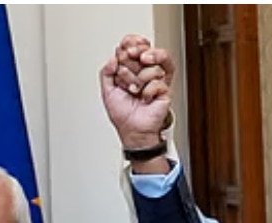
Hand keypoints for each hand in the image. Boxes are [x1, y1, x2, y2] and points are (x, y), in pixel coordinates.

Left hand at [100, 34, 173, 149]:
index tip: (124, 49)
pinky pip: (157, 83)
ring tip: (134, 89)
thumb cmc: (123, 113)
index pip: (136, 46)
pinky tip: (144, 98)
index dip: (131, 43)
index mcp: (133, 68)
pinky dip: (147, 92)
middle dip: (135, 53)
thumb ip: (106, 72)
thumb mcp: (107, 90)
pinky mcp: (165, 91)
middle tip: (127, 60)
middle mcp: (145, 72)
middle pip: (147, 50)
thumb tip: (113, 59)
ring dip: (138, 79)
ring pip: (153, 66)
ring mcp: (157, 81)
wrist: (132, 130)